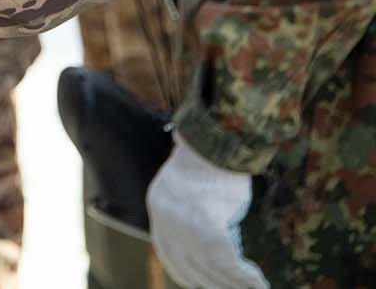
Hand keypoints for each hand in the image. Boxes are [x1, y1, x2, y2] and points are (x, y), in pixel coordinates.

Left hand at [147, 137, 268, 288]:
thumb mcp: (192, 191)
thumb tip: (209, 250)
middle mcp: (165, 219)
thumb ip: (190, 218)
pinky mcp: (206, 226)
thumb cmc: (213, 163)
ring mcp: (183, 224)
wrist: (219, 141)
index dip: (186, 275)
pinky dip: (244, 276)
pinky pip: (227, 261)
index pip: (167, 254)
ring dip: (234, 284)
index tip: (201, 285)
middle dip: (213, 284)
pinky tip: (258, 282)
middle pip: (190, 266)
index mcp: (158, 207)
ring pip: (210, 268)